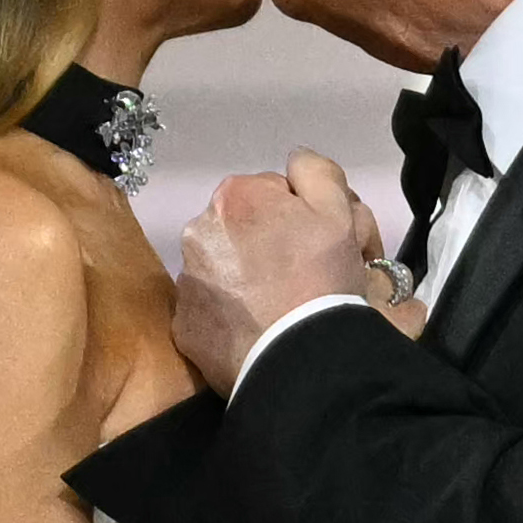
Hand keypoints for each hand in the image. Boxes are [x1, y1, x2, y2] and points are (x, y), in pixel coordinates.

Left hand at [176, 154, 375, 391]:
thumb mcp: (339, 210)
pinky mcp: (184, 326)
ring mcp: (186, 280)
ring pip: (221, 269)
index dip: (300, 218)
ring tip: (275, 308)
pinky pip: (209, 312)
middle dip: (265, 246)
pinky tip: (254, 331)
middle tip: (297, 279)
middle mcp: (198, 230)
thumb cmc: (322, 280)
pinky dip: (228, 318)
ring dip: (243, 280)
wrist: (300, 359)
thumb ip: (316, 170)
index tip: (315, 247)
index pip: (271, 194)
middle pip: (240, 230)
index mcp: (235, 194)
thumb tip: (294, 163)